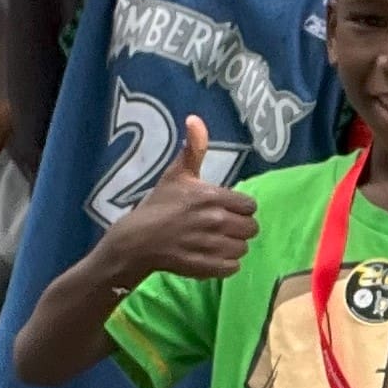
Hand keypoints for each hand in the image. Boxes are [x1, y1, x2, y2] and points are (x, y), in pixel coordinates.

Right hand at [108, 113, 258, 281]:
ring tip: (216, 242)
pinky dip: (226, 264)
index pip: (250, 206)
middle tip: (222, 227)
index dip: (239, 208)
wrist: (137, 240)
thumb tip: (195, 118)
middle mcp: (216, 221)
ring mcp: (211, 246)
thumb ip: (193, 148)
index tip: (226, 209)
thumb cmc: (158, 205)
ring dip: (233, 246)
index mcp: (213, 197)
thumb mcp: (176, 174)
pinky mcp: (206, 267)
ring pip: (242, 249)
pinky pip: (233, 268)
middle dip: (239, 227)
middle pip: (251, 228)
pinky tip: (212, 256)